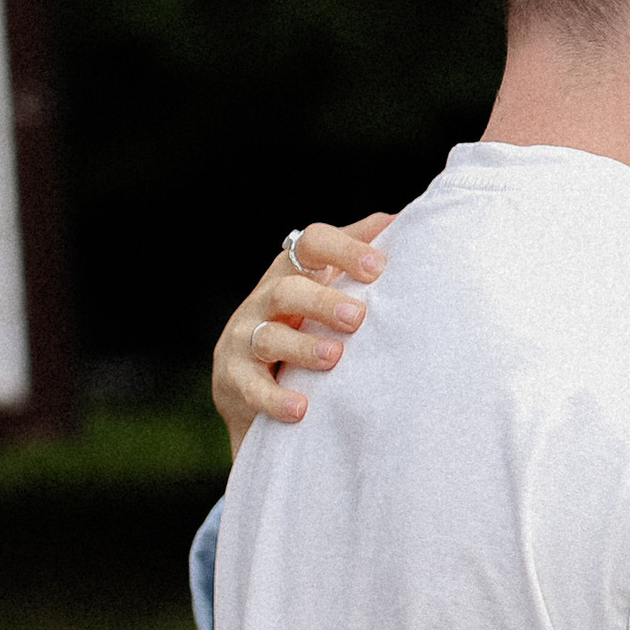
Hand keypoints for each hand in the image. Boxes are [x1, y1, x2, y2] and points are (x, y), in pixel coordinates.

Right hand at [211, 214, 391, 453]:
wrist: (253, 389)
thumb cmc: (306, 327)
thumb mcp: (327, 289)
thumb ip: (355, 257)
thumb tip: (397, 221)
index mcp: (292, 272)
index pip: (311, 243)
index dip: (343, 249)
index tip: (378, 267)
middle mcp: (264, 299)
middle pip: (287, 289)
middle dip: (322, 301)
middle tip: (357, 317)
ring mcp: (243, 339)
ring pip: (267, 336)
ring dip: (302, 346)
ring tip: (333, 358)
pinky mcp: (232, 379)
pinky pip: (251, 388)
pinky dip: (275, 398)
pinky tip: (301, 408)